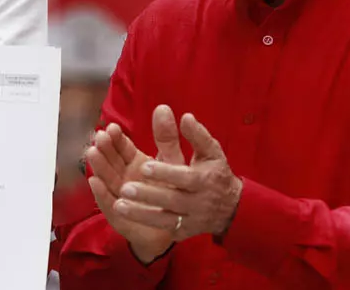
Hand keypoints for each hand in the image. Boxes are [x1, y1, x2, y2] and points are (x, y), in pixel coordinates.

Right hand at [83, 118, 173, 263]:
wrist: (177, 223)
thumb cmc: (174, 190)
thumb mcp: (172, 161)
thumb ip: (166, 137)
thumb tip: (163, 107)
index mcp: (134, 162)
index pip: (121, 147)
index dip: (116, 137)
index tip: (113, 127)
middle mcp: (124, 176)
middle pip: (111, 160)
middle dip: (104, 148)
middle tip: (100, 137)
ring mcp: (119, 194)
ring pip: (106, 178)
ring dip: (98, 165)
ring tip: (92, 152)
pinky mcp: (119, 213)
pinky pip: (108, 203)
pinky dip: (101, 192)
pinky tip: (95, 181)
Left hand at [117, 112, 241, 240]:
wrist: (231, 208)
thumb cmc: (215, 173)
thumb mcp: (211, 152)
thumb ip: (197, 135)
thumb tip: (185, 116)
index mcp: (204, 180)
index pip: (184, 178)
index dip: (164, 173)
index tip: (143, 166)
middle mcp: (198, 203)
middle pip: (172, 200)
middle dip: (148, 195)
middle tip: (125, 188)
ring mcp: (190, 220)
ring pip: (164, 219)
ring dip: (140, 214)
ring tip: (118, 205)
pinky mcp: (183, 232)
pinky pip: (162, 229)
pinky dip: (144, 223)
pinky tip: (124, 216)